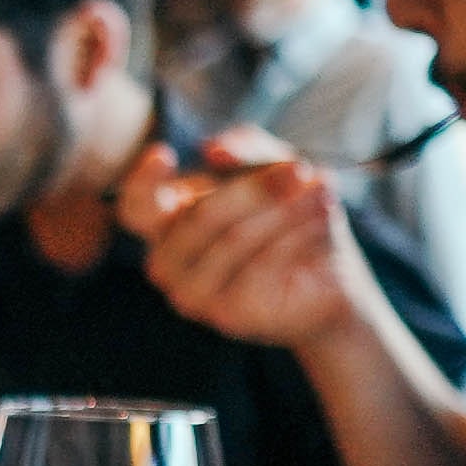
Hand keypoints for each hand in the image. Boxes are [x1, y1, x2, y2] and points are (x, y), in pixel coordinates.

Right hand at [120, 129, 380, 354]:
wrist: (329, 277)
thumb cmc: (291, 218)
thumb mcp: (273, 169)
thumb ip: (246, 149)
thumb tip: (213, 149)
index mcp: (167, 224)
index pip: (135, 207)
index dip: (142, 182)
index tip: (164, 155)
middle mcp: (168, 263)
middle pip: (199, 217)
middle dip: (255, 189)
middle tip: (299, 170)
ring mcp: (192, 294)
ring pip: (234, 239)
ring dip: (285, 211)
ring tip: (322, 192)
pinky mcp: (226, 315)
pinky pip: (260, 266)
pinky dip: (296, 237)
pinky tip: (323, 221)